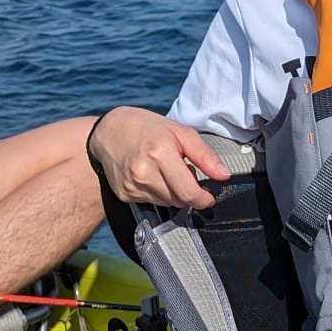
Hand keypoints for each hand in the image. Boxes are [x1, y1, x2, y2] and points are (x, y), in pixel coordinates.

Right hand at [88, 107, 231, 211]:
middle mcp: (143, 173)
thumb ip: (204, 155)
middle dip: (188, 191)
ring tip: (164, 170)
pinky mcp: (124, 194)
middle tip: (182, 171)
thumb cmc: (145, 127)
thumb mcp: (180, 132)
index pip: (188, 193)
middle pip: (178, 200)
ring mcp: (131, 186)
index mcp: (160, 154)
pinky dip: (156, 192)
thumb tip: (224, 175)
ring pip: (166, 203)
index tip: (208, 196)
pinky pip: (150, 202)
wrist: (108, 131)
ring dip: (172, 192)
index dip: (203, 199)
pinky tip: (150, 175)